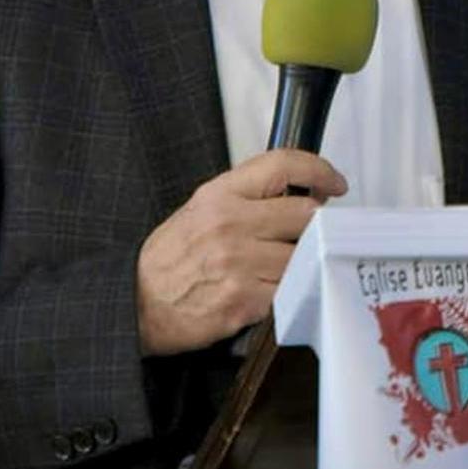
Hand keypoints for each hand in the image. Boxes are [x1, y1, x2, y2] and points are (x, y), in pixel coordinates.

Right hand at [135, 149, 348, 355]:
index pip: (283, 165)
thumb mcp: (201, 210)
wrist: (134, 304)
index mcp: (220, 195)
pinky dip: (285, 293)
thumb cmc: (170, 259)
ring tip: (275, 269)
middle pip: (306, 214)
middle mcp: (230, 224)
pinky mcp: (243, 300)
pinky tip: (264, 292)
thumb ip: (249, 196)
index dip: (318, 170)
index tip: (334, 183)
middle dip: (313, 227)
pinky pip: (289, 291)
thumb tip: (303, 191)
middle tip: (303, 236)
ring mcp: (237, 263)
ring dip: (300, 263)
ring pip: (303, 256)